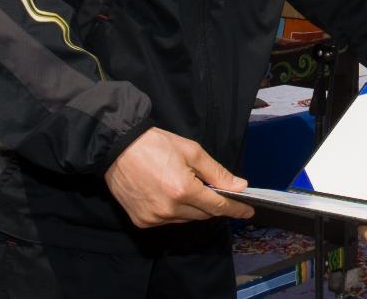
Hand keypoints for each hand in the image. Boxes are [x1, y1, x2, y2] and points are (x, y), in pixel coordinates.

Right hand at [104, 127, 254, 227]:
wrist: (117, 148)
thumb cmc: (157, 145)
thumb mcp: (192, 152)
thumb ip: (217, 172)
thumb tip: (240, 186)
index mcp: (184, 190)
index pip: (218, 206)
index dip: (236, 209)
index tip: (248, 211)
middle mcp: (170, 210)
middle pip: (203, 214)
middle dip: (213, 203)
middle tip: (215, 188)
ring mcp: (154, 218)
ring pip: (187, 219)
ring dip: (194, 207)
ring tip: (188, 187)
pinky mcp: (142, 221)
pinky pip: (169, 220)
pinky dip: (176, 211)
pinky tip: (171, 194)